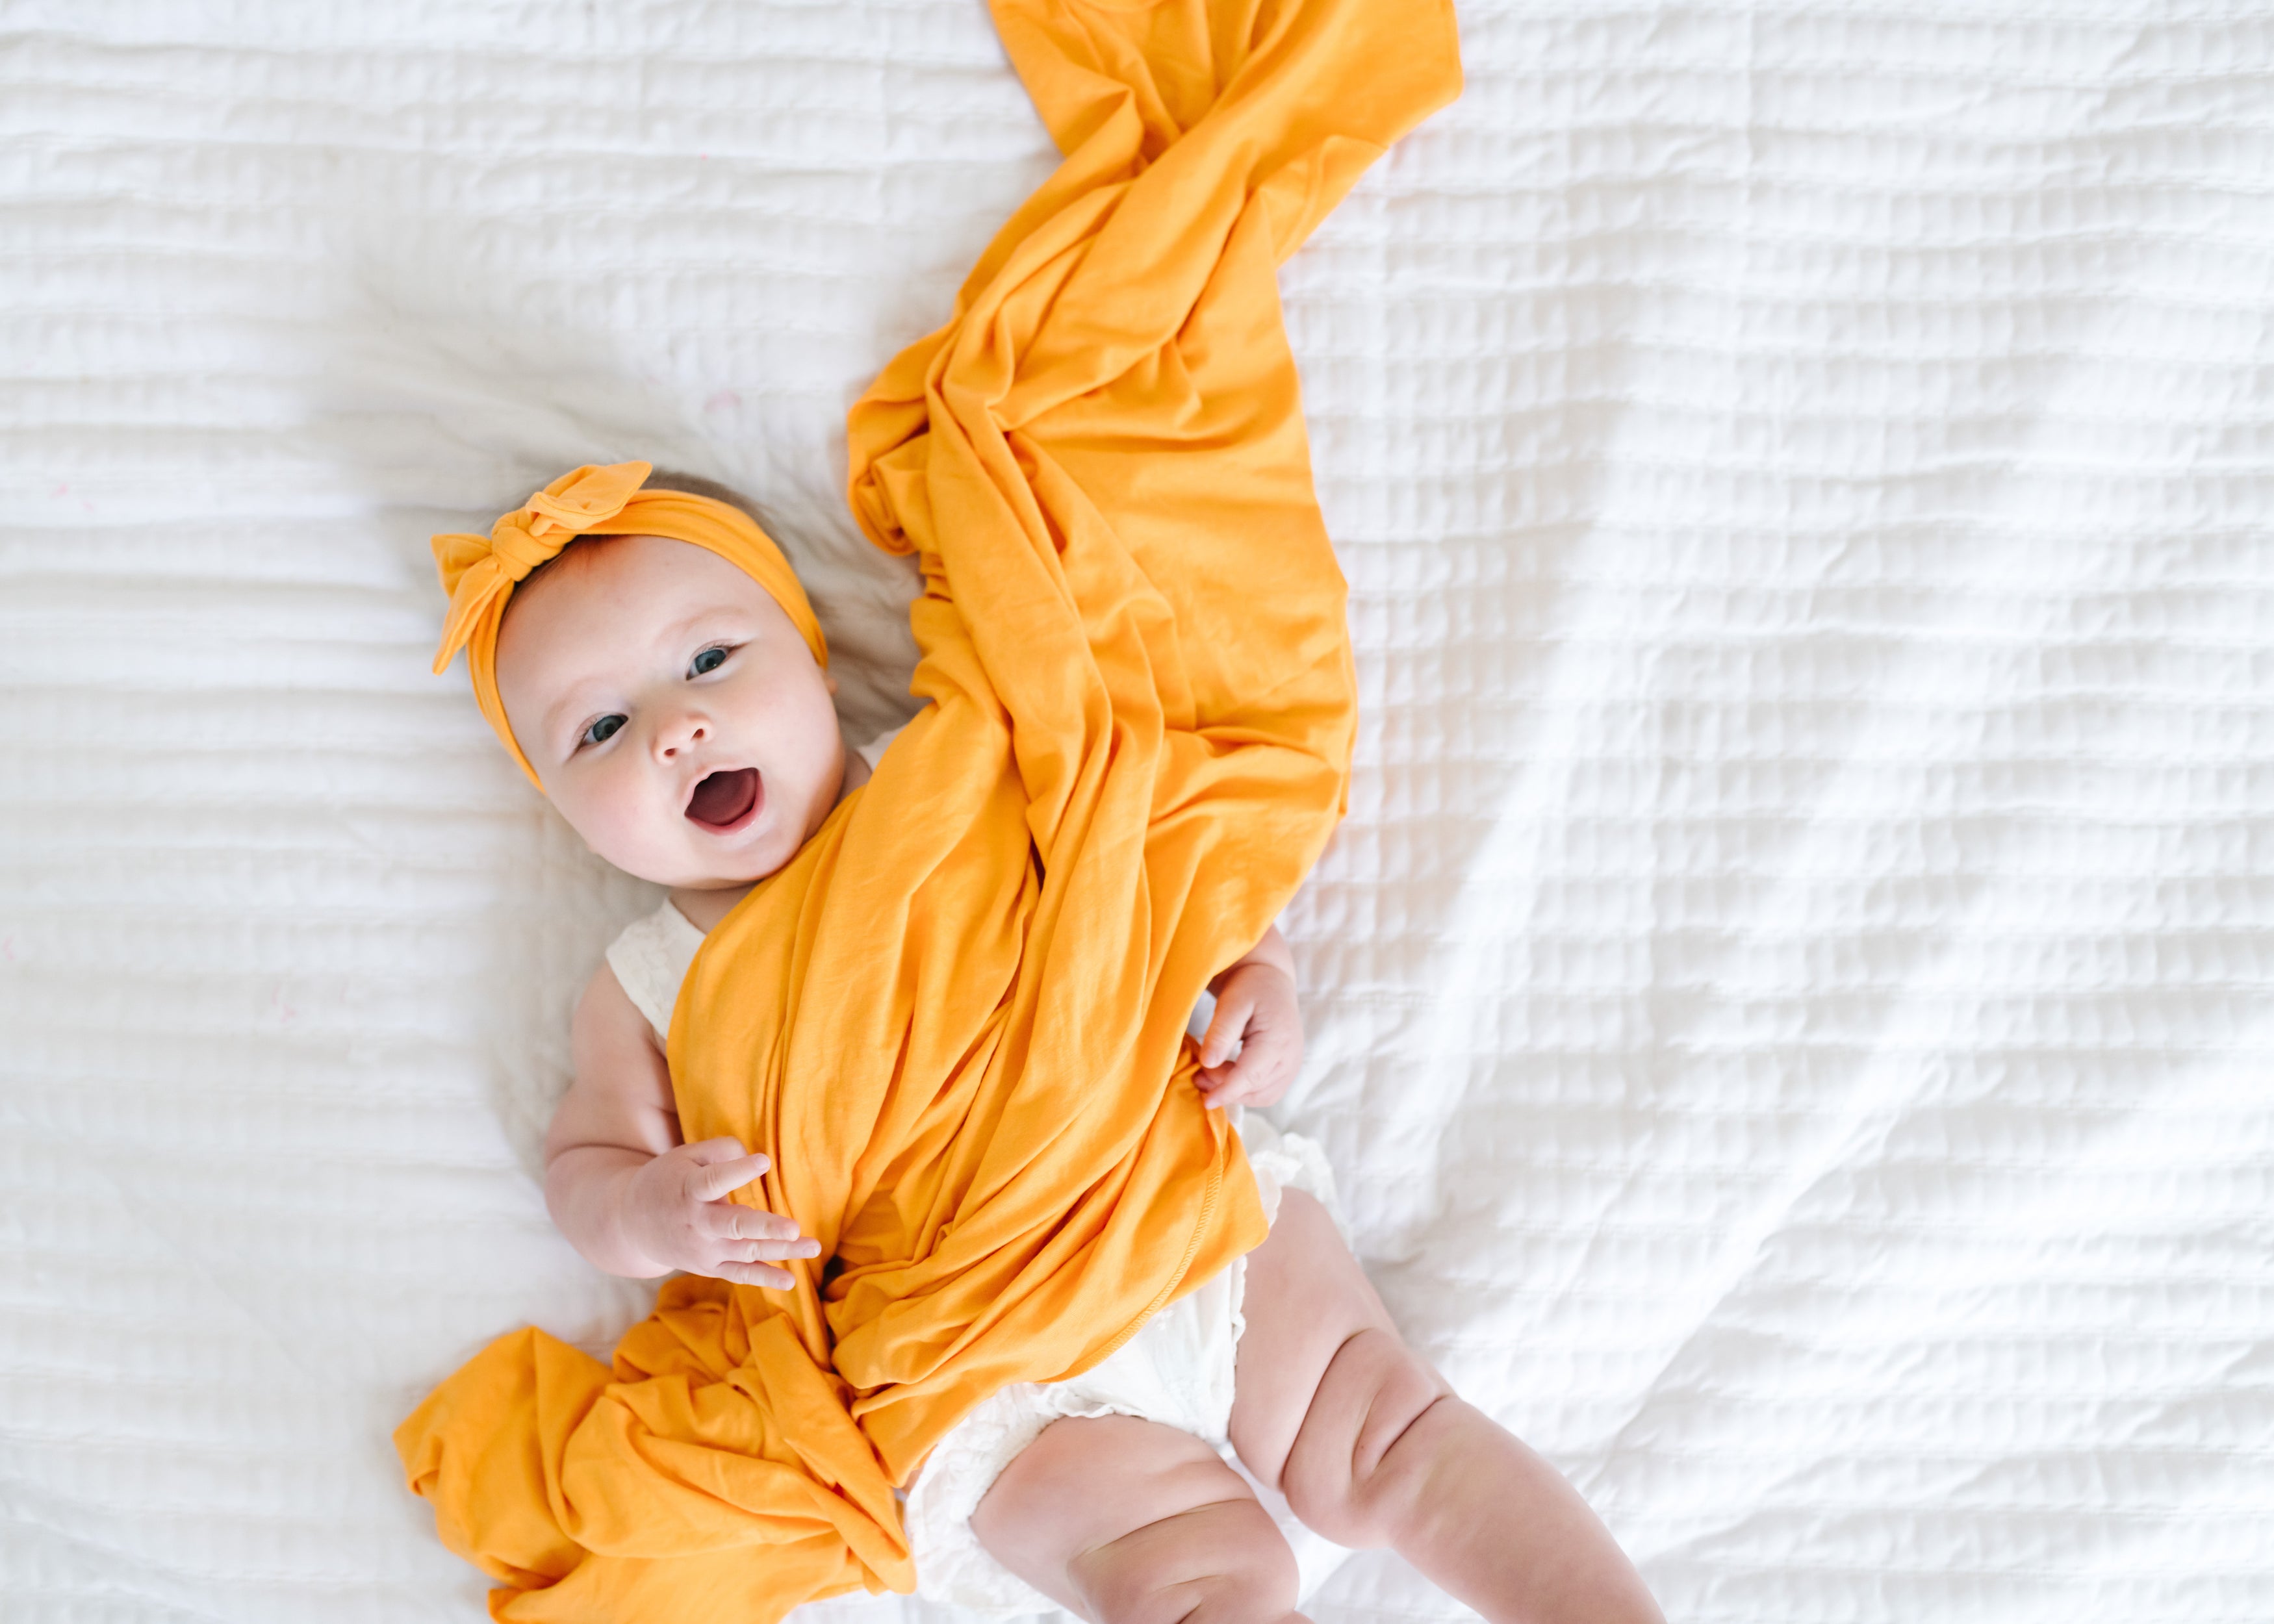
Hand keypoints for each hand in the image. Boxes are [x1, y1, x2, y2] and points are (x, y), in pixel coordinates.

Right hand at [618, 1136, 820, 1287]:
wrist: (631, 1224)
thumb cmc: (668, 1180)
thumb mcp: (685, 1156)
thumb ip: (721, 1150)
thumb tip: (756, 1160)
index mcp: (689, 1190)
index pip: (715, 1180)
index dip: (738, 1171)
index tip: (763, 1161)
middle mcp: (697, 1224)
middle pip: (733, 1226)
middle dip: (764, 1227)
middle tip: (793, 1228)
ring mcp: (704, 1250)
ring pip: (746, 1251)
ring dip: (781, 1251)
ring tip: (813, 1247)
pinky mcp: (710, 1266)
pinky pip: (739, 1274)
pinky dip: (764, 1278)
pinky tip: (790, 1281)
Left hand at [1196, 961, 1302, 1109]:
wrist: (1270, 981)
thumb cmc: (1250, 987)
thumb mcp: (1232, 1002)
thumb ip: (1221, 1032)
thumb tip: (1208, 1063)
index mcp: (1278, 1039)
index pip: (1251, 1076)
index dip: (1227, 1091)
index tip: (1206, 1101)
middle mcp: (1291, 1057)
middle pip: (1256, 1089)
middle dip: (1225, 1089)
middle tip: (1199, 1075)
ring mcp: (1292, 1066)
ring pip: (1262, 1096)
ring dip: (1235, 1093)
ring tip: (1209, 1076)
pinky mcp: (1288, 1070)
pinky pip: (1267, 1092)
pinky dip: (1245, 1091)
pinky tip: (1226, 1077)